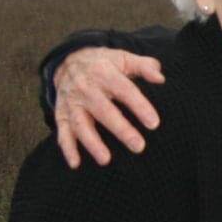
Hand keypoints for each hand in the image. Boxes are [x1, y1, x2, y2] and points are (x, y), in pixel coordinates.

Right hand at [55, 49, 164, 167]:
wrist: (68, 60)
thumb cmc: (104, 63)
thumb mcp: (123, 58)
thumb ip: (144, 66)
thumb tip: (160, 78)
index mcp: (104, 73)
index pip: (125, 90)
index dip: (139, 106)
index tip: (154, 124)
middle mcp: (86, 88)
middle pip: (104, 110)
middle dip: (120, 129)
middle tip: (138, 146)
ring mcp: (72, 102)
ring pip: (81, 124)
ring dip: (92, 143)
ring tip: (106, 160)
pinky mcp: (61, 113)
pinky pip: (62, 132)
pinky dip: (68, 148)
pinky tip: (75, 163)